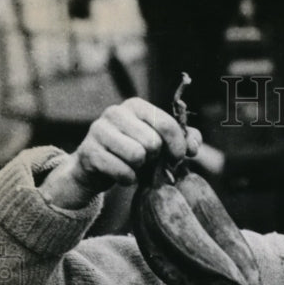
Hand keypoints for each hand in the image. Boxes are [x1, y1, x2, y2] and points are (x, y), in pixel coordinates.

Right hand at [38, 98, 202, 209]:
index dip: (177, 146)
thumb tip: (193, 147)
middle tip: (146, 160)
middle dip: (154, 158)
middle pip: (152, 142)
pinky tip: (123, 175)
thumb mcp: (160, 143)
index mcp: (136, 105)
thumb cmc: (133, 152)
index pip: (167, 124)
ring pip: (137, 155)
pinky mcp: (89, 152)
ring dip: (140, 168)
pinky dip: (128, 179)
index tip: (176, 158)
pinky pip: (123, 172)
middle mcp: (115, 112)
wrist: (96, 167)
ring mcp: (99, 130)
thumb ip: (183, 140)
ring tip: (133, 165)